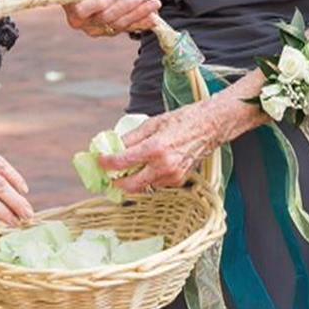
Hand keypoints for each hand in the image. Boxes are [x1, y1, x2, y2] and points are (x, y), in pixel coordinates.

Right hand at [62, 0, 159, 38]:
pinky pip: (129, 28)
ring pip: (121, 24)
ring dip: (140, 14)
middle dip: (128, 5)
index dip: (102, 0)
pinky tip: (154, 18)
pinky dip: (143, 23)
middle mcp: (87, 26)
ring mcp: (101, 31)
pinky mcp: (113, 32)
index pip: (86, 10)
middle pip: (107, 18)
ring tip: (155, 4)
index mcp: (75, 13)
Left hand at [105, 101, 236, 194]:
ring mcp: (172, 176)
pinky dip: (148, 179)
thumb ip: (130, 138)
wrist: (209, 127)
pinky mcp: (178, 181)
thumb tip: (113, 146)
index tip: (99, 161)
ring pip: (143, 187)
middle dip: (116, 182)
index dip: (106, 163)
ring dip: (132, 181)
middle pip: (130, 185)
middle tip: (108, 175)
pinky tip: (147, 168)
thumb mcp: (152, 124)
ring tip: (127, 170)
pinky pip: (156, 185)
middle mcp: (163, 166)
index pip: (122, 162)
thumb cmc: (182, 121)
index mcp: (155, 149)